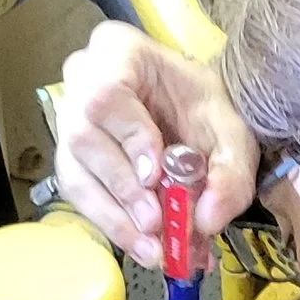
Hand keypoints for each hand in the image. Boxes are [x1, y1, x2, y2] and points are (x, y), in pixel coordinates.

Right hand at [54, 23, 258, 270]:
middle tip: (155, 223)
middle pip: (85, 137)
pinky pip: (79, 197)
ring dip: (115, 216)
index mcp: (117, 51)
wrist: (191, 114)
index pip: (109, 93)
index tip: (155, 175)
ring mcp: (68, 123)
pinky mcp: (71, 161)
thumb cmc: (203, 109)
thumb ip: (231, 172)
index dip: (129, 138)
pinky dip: (112, 225)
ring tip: (152, 248)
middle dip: (122, 187)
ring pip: (76, 174)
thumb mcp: (231, 132)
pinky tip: (141, 246)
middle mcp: (81, 82)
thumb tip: (208, 220)